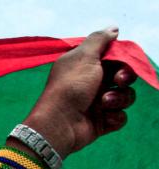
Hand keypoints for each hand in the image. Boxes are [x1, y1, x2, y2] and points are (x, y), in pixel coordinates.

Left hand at [23, 28, 136, 158]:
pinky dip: (115, 117)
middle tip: (118, 80)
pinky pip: (120, 117)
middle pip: (123, 76)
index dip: (122, 59)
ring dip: (119, 98)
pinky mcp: (101, 122)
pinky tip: (104, 117)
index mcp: (86, 67)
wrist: (59, 124)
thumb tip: (113, 29)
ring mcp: (97, 104)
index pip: (113, 58)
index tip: (121, 60)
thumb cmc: (70, 87)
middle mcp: (92, 84)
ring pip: (125, 97)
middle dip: (124, 77)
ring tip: (103, 103)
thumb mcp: (83, 56)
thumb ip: (98, 40)